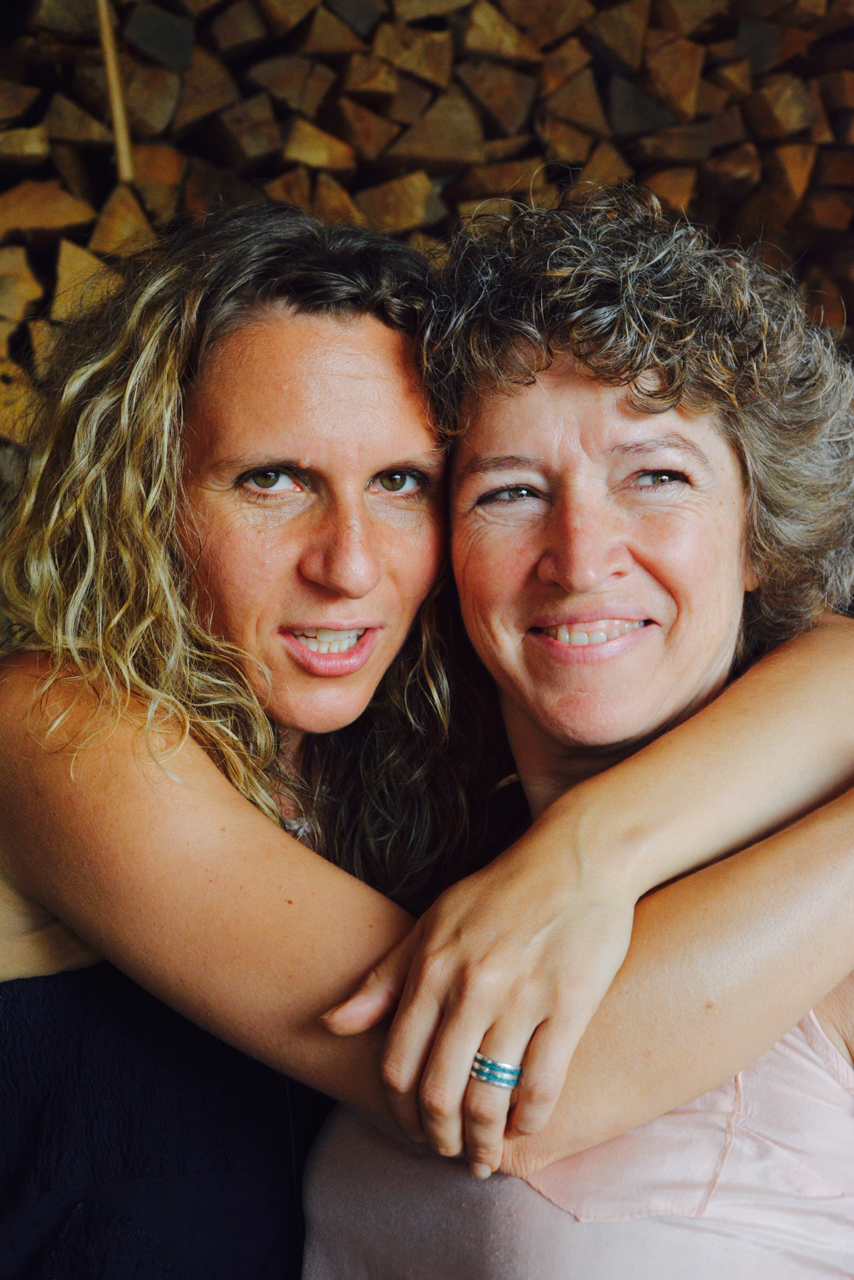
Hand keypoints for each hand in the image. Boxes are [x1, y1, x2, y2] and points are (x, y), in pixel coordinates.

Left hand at [323, 822, 637, 1176]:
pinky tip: (525, 1126)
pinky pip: (542, 1084)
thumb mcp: (431, 925)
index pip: (398, 1064)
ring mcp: (522, 997)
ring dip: (483, 1141)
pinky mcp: (570, 1004)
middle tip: (448, 1153)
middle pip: (439, 1092)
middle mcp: (471, 986)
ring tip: (485, 1155)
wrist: (575, 858)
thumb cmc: (498, 893)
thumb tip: (331, 1025)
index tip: (412, 1130)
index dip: (400, 1111)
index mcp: (432, 967)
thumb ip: (384, 979)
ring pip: (488, 1097)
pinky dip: (529, 1120)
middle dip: (438, 1137)